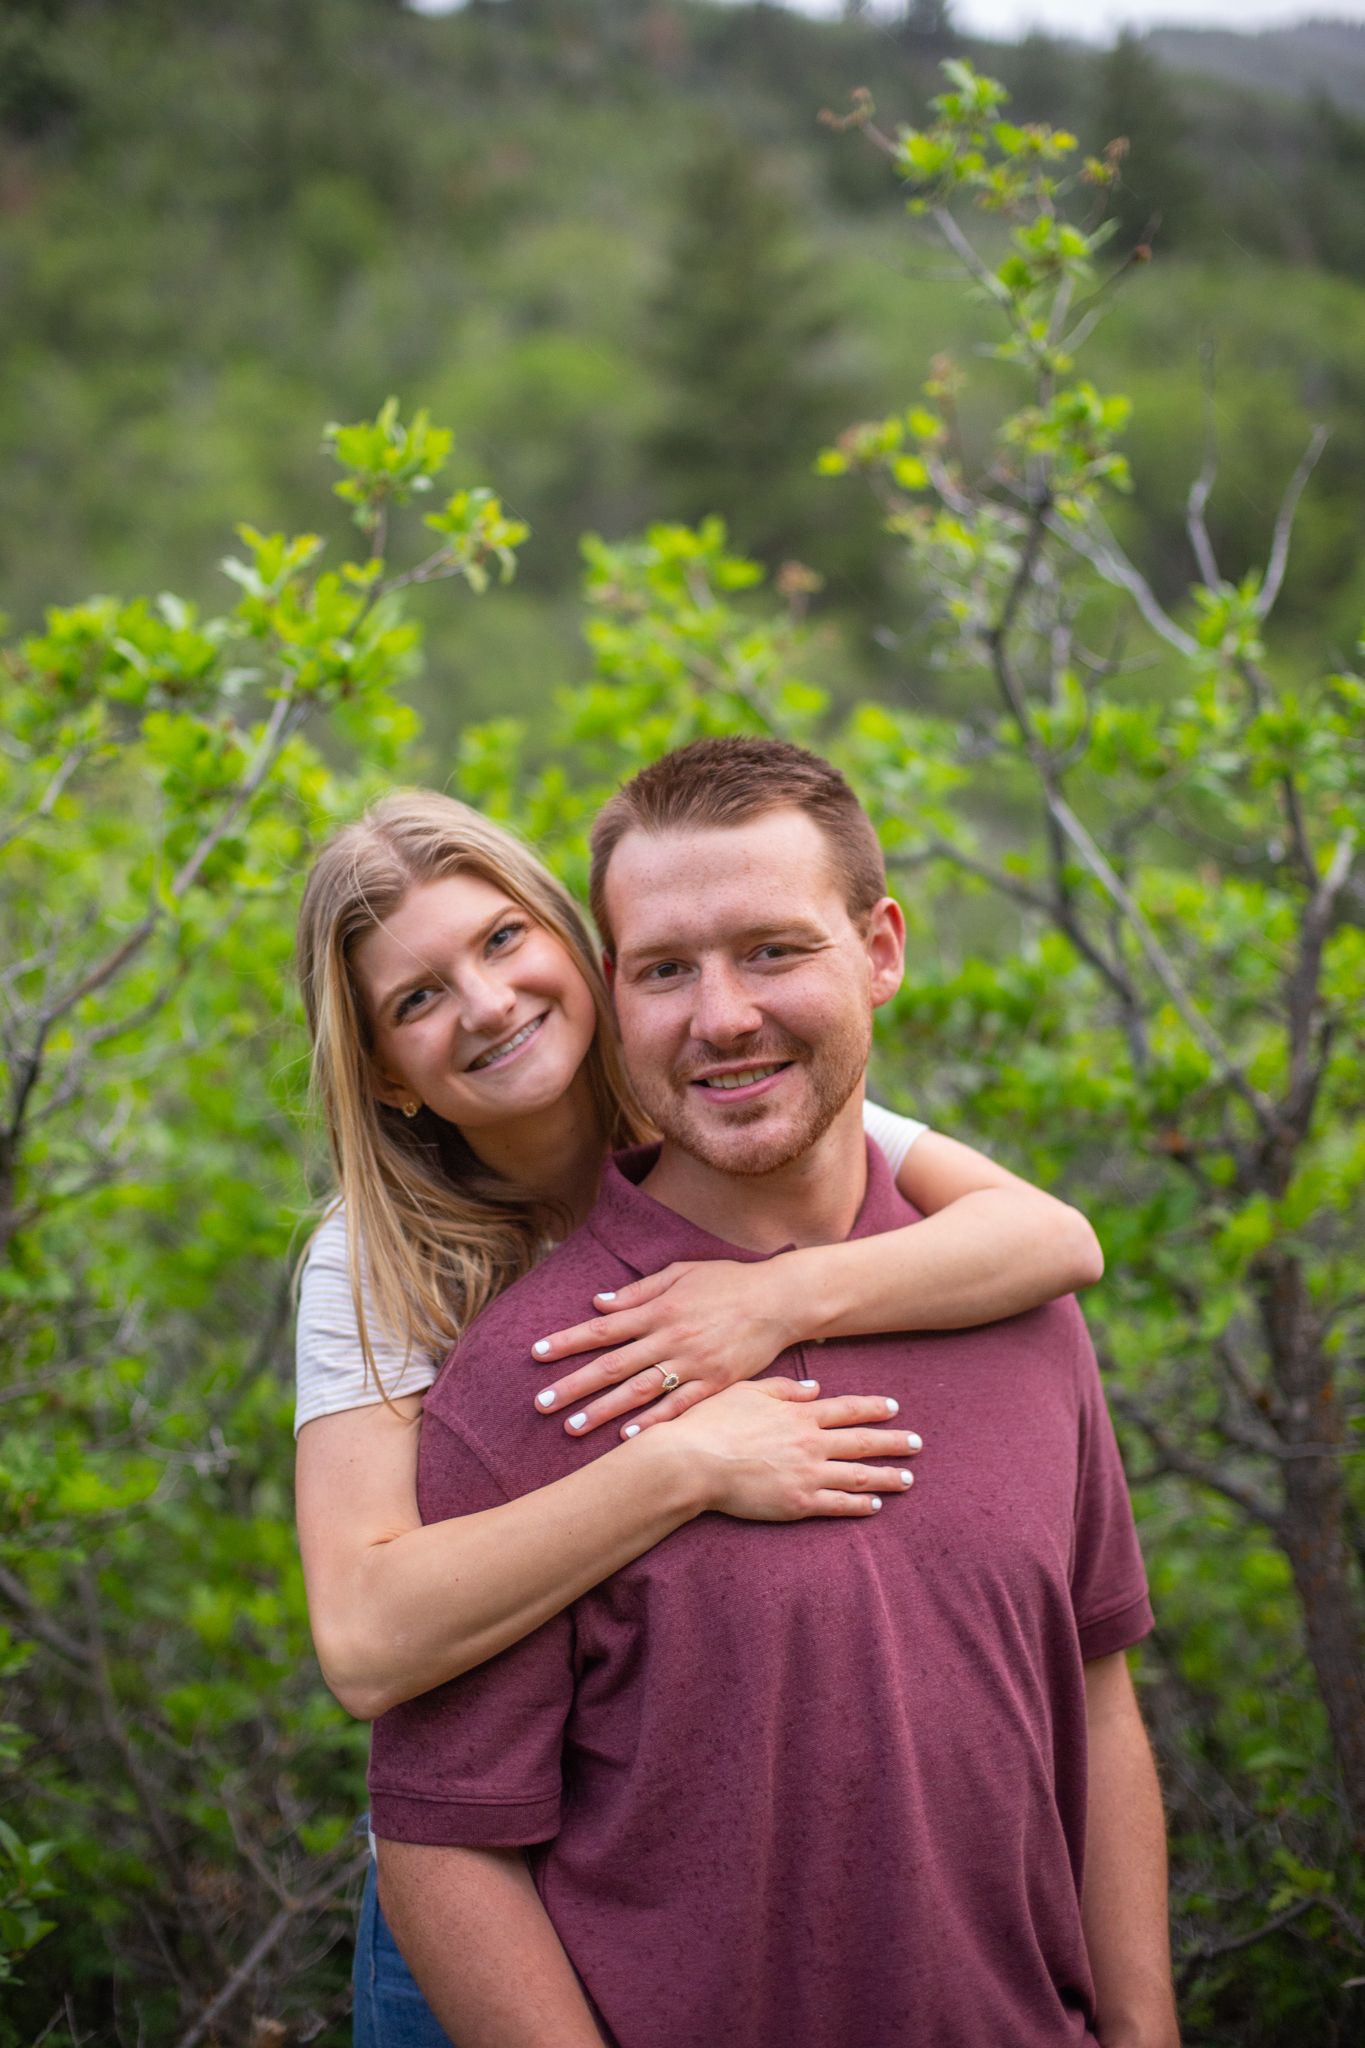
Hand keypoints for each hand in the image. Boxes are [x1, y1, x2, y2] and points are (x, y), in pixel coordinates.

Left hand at [529, 1260, 798, 1436]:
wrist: (780, 1300)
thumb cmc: (727, 1282)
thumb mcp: (681, 1273)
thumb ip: (639, 1290)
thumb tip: (598, 1302)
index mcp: (658, 1309)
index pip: (602, 1328)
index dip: (567, 1340)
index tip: (536, 1353)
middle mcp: (670, 1338)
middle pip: (612, 1366)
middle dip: (573, 1385)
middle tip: (541, 1403)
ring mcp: (692, 1364)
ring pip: (638, 1392)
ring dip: (603, 1411)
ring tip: (572, 1427)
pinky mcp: (714, 1384)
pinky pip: (678, 1408)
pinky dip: (652, 1423)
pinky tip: (627, 1439)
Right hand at [658, 1378, 921, 1521]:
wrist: (694, 1460)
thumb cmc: (712, 1422)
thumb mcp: (747, 1391)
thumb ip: (784, 1389)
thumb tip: (816, 1387)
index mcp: (799, 1414)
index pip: (847, 1409)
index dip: (873, 1408)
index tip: (894, 1408)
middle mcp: (810, 1442)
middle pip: (862, 1442)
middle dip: (893, 1442)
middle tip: (918, 1444)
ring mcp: (807, 1474)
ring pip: (857, 1475)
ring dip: (886, 1476)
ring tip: (908, 1479)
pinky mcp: (798, 1503)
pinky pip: (837, 1505)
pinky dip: (859, 1505)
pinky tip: (875, 1505)